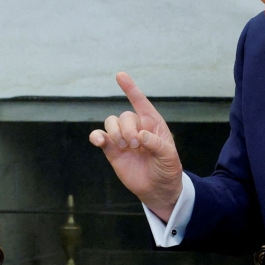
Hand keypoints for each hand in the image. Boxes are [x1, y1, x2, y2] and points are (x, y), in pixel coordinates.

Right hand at [89, 73, 183, 220]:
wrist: (158, 189)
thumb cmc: (167, 168)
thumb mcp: (168, 156)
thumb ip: (156, 144)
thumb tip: (141, 135)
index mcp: (152, 123)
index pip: (140, 102)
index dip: (130, 88)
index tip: (120, 75)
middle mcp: (136, 127)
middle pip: (124, 116)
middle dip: (127, 129)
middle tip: (135, 145)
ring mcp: (123, 138)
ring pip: (111, 122)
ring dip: (115, 132)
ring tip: (123, 146)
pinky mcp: (112, 150)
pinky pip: (100, 137)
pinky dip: (96, 136)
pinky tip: (98, 141)